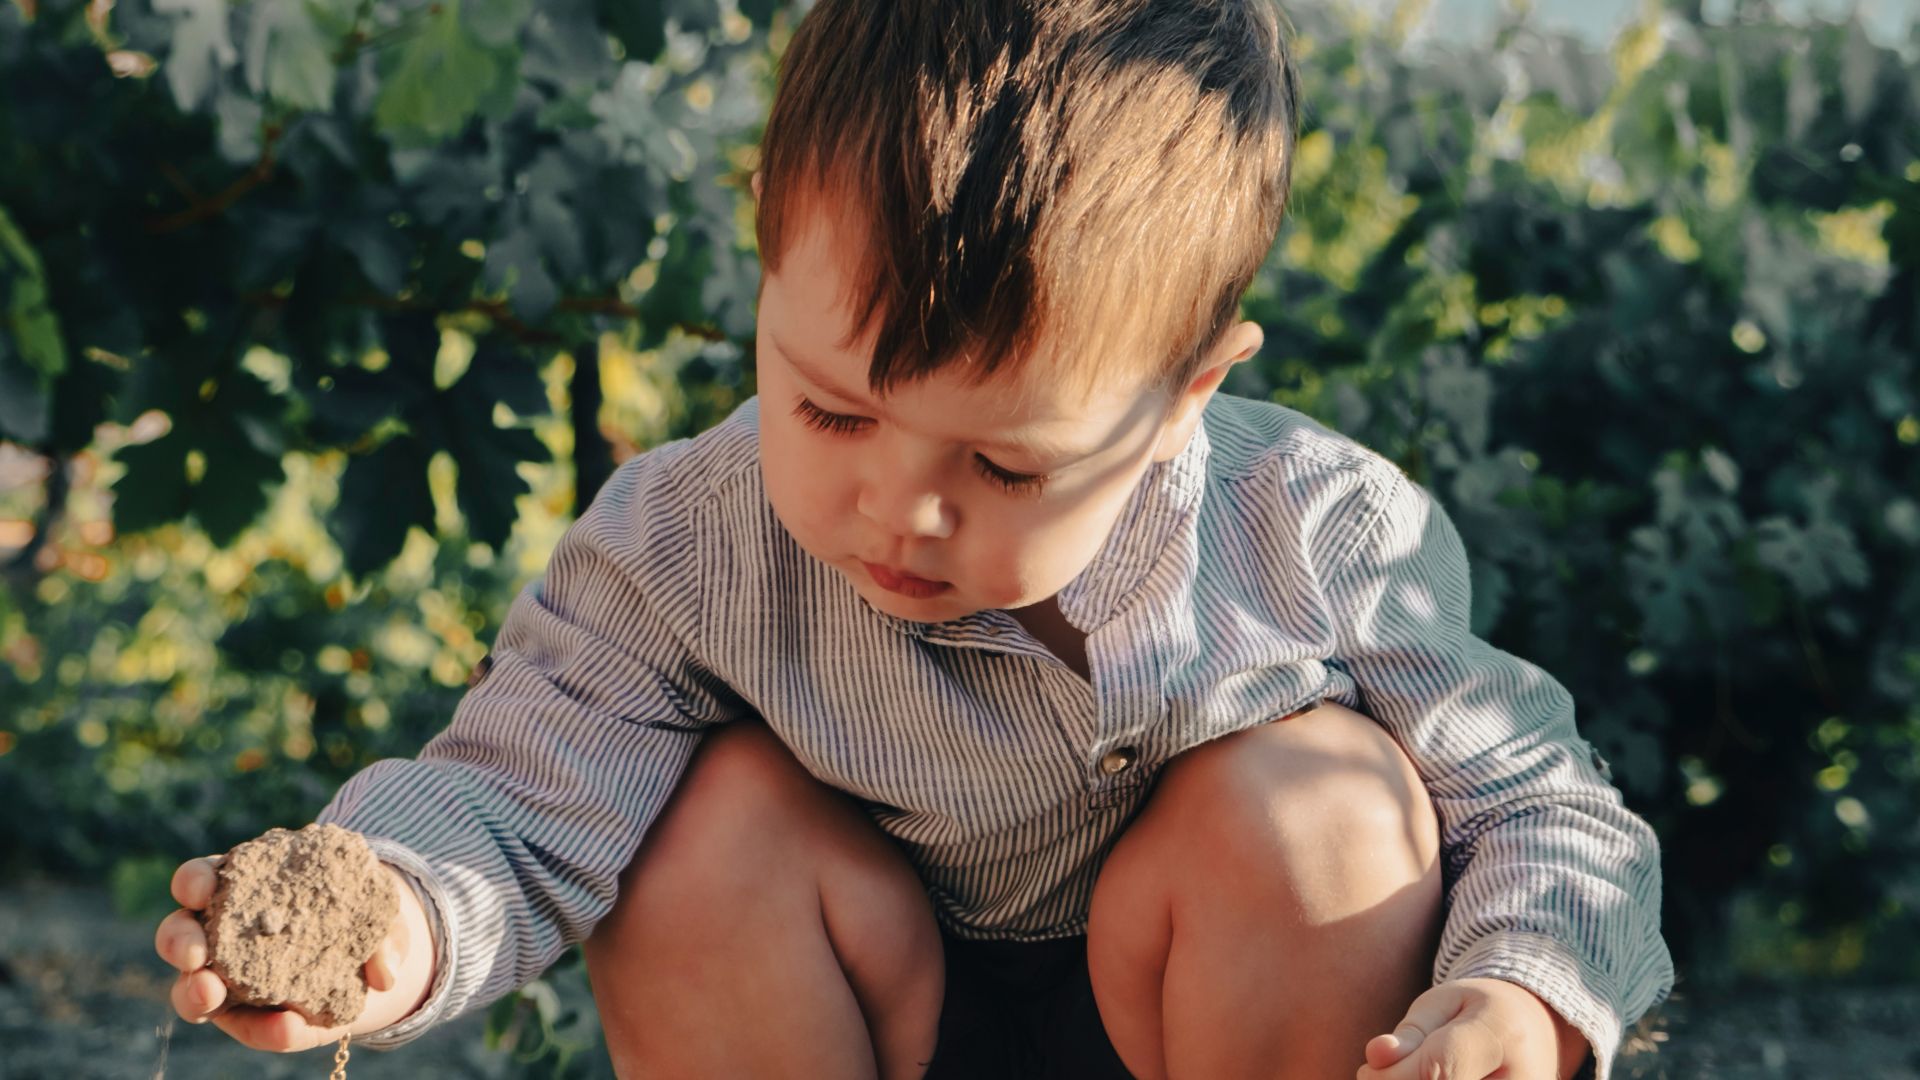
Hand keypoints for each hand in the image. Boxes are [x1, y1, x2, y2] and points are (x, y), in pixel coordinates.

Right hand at [153, 853, 434, 1050]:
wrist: (367, 964)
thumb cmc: (359, 917)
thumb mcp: (377, 912)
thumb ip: (384, 934)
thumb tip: (384, 972)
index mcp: (242, 887)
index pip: (201, 877)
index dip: (194, 881)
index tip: (202, 889)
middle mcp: (220, 934)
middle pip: (178, 933)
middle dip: (179, 940)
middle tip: (195, 952)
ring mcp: (226, 979)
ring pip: (190, 988)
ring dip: (194, 992)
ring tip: (211, 993)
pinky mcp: (247, 1018)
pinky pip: (247, 1027)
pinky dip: (266, 1030)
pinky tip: (287, 1027)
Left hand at [1357, 977, 1587, 1079]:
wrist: (1536, 1029)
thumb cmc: (1479, 1010)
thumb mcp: (1443, 1003)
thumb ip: (1410, 1033)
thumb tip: (1374, 1057)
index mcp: (1502, 1035)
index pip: (1437, 1072)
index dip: (1391, 1076)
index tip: (1368, 1067)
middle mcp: (1522, 1079)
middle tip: (1381, 1073)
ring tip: (1410, 1074)